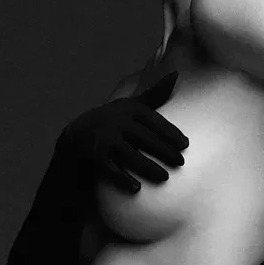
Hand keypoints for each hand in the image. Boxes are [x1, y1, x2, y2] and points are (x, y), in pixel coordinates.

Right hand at [56, 73, 187, 194]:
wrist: (78, 132)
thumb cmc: (113, 119)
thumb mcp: (131, 104)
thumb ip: (155, 94)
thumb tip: (176, 75)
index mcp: (129, 109)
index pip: (154, 120)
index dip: (170, 133)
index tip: (186, 145)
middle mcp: (118, 121)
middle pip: (145, 138)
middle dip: (164, 151)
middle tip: (181, 162)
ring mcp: (106, 138)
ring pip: (130, 154)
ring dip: (148, 166)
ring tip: (164, 177)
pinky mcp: (95, 154)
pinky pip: (111, 169)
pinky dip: (123, 179)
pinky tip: (136, 188)